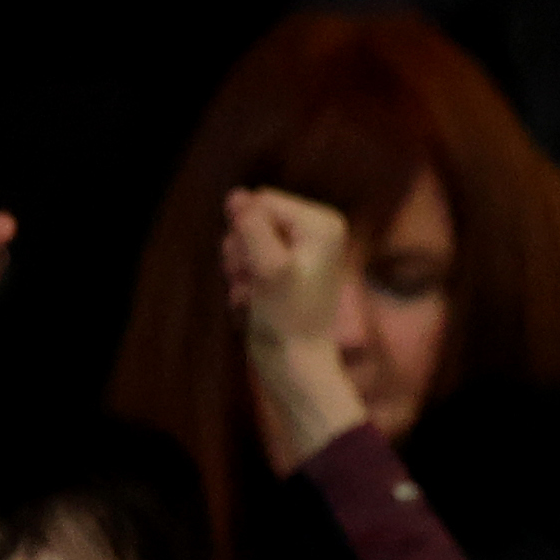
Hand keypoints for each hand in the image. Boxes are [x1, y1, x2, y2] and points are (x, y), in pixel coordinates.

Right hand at [220, 186, 366, 471]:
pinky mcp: (287, 269)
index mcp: (323, 222)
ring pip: (243, 240)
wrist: (296, 363)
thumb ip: (252, 226)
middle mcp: (318, 230)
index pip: (260, 200)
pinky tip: (253, 302)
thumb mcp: (267, 267)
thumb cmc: (288, 319)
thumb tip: (237, 195)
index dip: (248, 233)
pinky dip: (244, 281)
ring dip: (239, 269)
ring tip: (255, 295)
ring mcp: (302, 250)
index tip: (262, 267)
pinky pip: (246, 259)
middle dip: (241, 252)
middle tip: (254, 283)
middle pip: (251, 218)